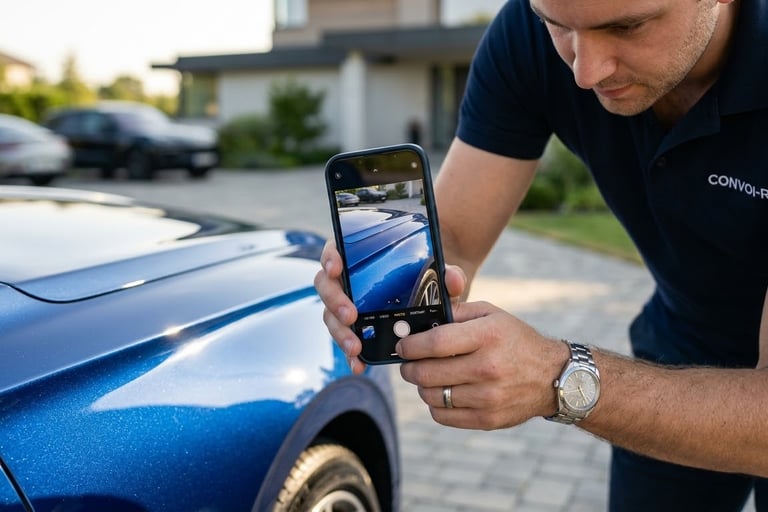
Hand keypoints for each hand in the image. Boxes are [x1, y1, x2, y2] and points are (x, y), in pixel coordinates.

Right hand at [313, 239, 468, 373]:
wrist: (426, 292)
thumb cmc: (424, 274)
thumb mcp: (437, 272)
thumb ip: (446, 272)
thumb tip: (453, 278)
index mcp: (357, 256)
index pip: (334, 250)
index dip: (330, 258)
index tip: (336, 268)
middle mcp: (345, 279)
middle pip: (327, 286)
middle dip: (335, 302)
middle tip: (351, 316)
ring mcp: (345, 303)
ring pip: (331, 316)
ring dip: (340, 332)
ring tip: (355, 348)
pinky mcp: (352, 327)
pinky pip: (345, 338)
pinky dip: (350, 354)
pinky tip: (358, 365)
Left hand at [397, 301, 567, 429]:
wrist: (553, 376)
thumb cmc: (515, 340)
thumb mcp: (491, 315)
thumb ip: (456, 312)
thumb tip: (419, 321)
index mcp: (488, 336)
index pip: (435, 343)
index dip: (410, 346)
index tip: (402, 346)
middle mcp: (488, 367)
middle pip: (428, 372)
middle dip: (409, 367)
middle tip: (407, 363)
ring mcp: (488, 397)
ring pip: (432, 396)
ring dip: (421, 386)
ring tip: (426, 377)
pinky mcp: (488, 419)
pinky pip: (443, 416)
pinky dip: (435, 405)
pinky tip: (441, 393)